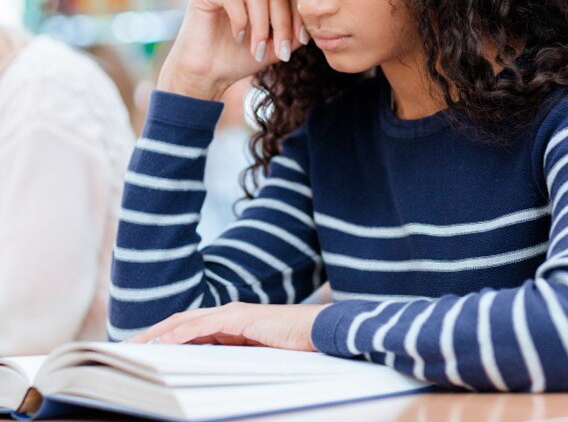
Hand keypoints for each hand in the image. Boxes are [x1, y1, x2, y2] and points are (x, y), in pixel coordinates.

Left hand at [127, 302, 330, 350]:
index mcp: (229, 326)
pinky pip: (203, 326)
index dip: (163, 338)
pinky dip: (180, 333)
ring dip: (158, 333)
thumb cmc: (292, 348)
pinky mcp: (240, 318)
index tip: (142, 352)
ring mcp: (232, 314)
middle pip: (180, 323)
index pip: (188, 330)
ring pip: (185, 322)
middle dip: (152, 335)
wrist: (319, 334)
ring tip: (135, 346)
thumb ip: (231, 359)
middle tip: (127, 349)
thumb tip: (204, 375)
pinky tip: (163, 344)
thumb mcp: (254, 358)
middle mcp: (226, 316)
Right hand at [158, 0, 308, 100]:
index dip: (296, 16)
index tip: (299, 42)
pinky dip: (241, 20)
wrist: (207, 74)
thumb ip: (292, 34)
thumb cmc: (237, 60)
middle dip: (282, 25)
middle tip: (281, 52)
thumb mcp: (273, 47)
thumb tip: (310, 26)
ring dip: (262, 26)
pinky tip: (238, 37)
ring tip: (257, 49)